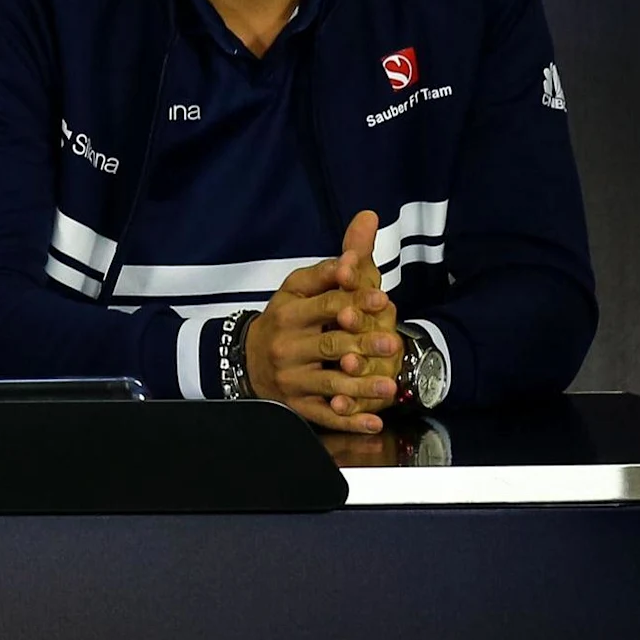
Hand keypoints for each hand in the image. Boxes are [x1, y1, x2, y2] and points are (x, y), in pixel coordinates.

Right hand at [244, 211, 404, 431]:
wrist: (247, 359)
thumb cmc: (284, 318)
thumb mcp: (299, 287)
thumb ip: (335, 262)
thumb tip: (369, 219)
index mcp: (288, 312)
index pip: (324, 305)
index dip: (354, 302)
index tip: (382, 300)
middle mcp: (286, 345)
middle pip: (329, 345)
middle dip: (362, 345)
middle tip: (393, 343)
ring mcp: (290, 378)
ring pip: (329, 384)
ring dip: (361, 386)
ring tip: (389, 384)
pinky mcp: (296, 405)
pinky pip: (323, 415)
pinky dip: (348, 420)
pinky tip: (372, 421)